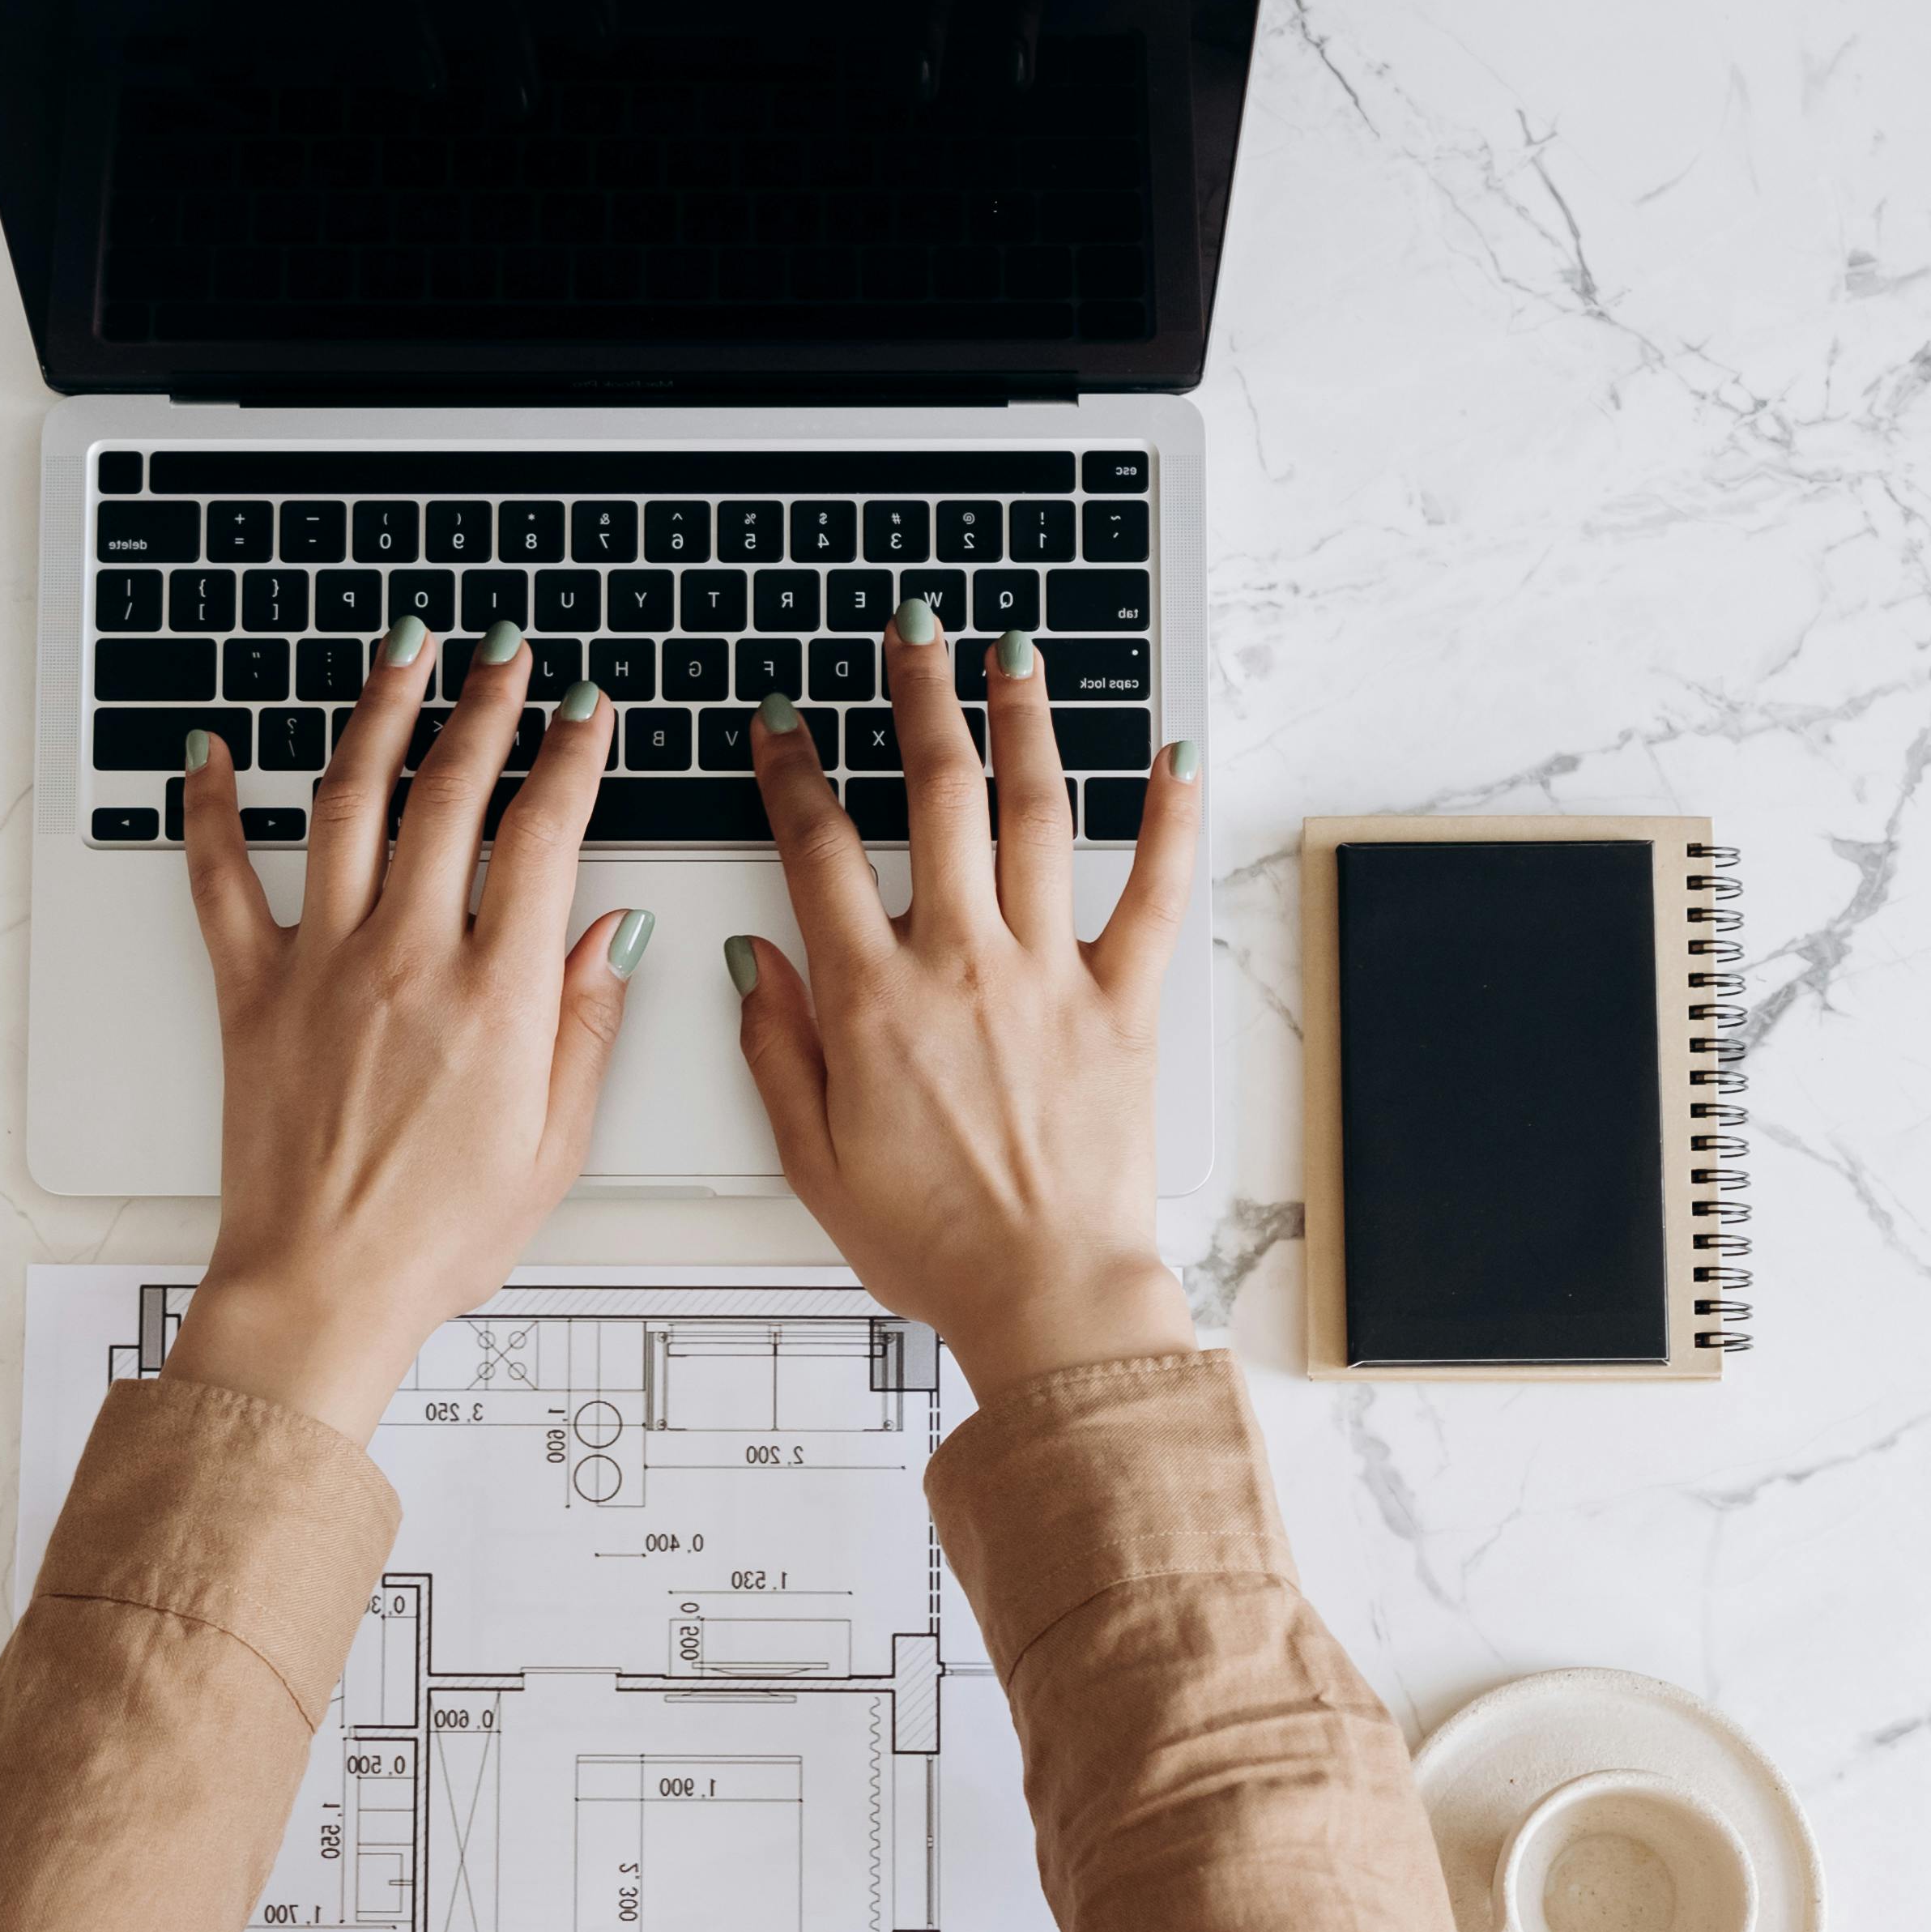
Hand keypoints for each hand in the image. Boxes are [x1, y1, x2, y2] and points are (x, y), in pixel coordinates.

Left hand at [164, 620, 647, 1439]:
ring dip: (380, 716)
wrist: (322, 1289)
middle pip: (452, 794)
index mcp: (496, 998)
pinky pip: (222, 880)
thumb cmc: (436, 1238)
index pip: (545, 838)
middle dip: (486, 708)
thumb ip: (586, 1025)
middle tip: (504, 656)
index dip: (570, 759)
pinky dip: (208, 809)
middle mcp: (409, 960)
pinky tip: (207, 753)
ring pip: (351, 804)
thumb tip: (610, 932)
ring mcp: (323, 967)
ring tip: (403, 653)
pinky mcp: (251, 993)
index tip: (584, 712)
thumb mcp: (555, 1143)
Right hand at [732, 603, 1204, 1394]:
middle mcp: (962, 964)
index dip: (793, 772)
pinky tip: (1175, 754)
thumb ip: (777, 1047)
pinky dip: (1170, 818)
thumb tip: (755, 960)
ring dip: (1025, 722)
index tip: (783, 721)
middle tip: (911, 633)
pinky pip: (1156, 893)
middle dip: (917, 698)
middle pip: (935, 794)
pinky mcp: (1124, 1005)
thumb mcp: (812, 1157)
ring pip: (1037, 815)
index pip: (817, 850)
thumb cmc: (933, 1246)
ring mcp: (1050, 975)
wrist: (1046, 1298)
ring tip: (1014, 653)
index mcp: (871, 1000)